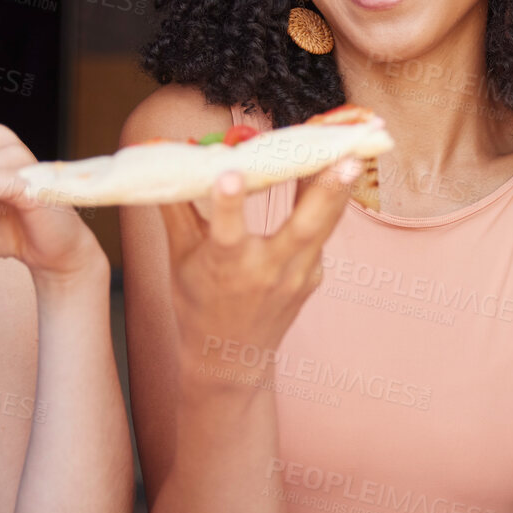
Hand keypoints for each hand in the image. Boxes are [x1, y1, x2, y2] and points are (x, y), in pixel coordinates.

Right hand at [161, 160, 359, 368]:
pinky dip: (329, 203)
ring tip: (352, 154)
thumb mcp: (180, 259)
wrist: (230, 358)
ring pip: (324, 227)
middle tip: (344, 158)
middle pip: (303, 228)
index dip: (227, 203)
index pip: (225, 233)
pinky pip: (322, 233)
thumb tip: (159, 162)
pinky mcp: (313, 276)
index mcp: (226, 267)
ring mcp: (297, 276)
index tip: (228, 173)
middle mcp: (266, 272)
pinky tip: (335, 172)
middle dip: (324, 191)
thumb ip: (175, 210)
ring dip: (339, 191)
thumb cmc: (198, 304)